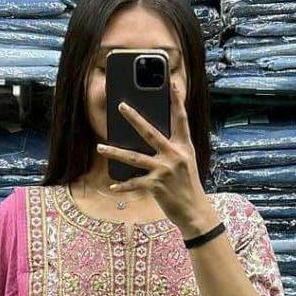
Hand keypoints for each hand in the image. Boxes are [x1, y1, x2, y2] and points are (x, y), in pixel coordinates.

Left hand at [95, 83, 217, 236]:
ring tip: (100, 147)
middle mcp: (174, 155)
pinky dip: (123, 186)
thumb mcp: (186, 163)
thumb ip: (173, 149)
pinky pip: (134, 183)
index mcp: (183, 147)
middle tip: (121, 105)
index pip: (181, 119)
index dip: (177, 101)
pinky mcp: (156, 186)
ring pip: (134, 158)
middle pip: (150, 132)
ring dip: (114, 152)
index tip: (173, 84)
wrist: (195, 211)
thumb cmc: (188, 186)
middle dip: (134, 118)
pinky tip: (112, 186)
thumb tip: (152, 139)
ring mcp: (164, 170)